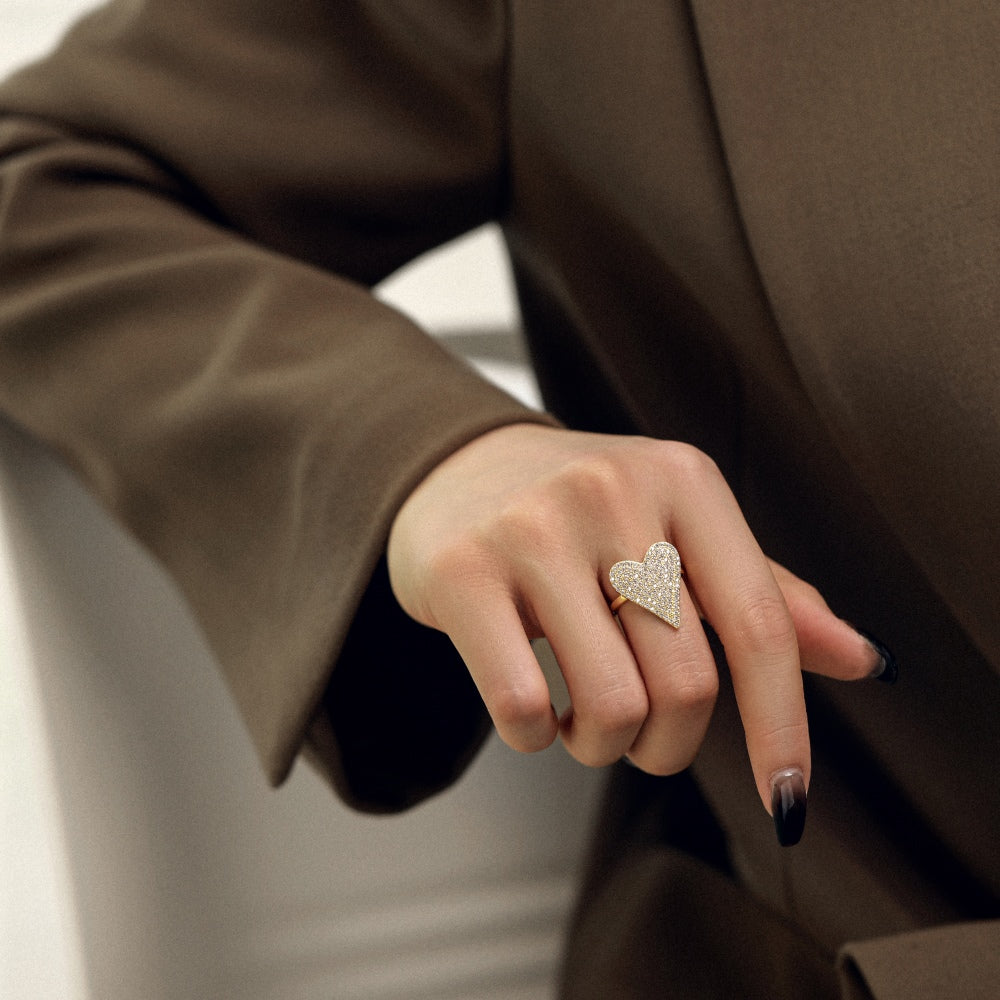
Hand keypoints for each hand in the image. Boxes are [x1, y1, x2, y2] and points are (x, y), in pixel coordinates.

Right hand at [387, 424, 882, 833]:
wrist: (457, 466)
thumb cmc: (586, 512)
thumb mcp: (680, 528)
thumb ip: (765, 594)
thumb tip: (865, 662)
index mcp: (684, 481)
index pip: (761, 624)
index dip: (782, 726)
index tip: (785, 799)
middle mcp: (612, 491)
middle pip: (686, 683)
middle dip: (668, 744)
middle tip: (641, 736)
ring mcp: (532, 529)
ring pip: (610, 704)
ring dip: (602, 746)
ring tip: (582, 721)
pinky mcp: (461, 571)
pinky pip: (521, 705)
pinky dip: (535, 737)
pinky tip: (531, 710)